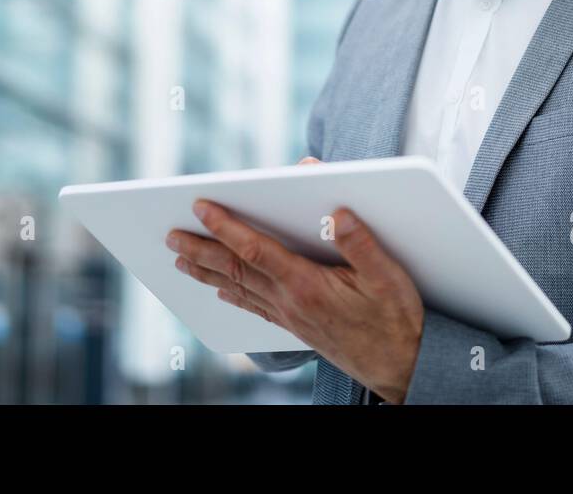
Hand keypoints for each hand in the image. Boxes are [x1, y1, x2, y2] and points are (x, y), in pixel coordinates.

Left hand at [165, 157, 423, 403]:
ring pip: (238, 289)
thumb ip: (361, 242)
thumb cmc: (396, 319)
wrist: (402, 366)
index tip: (201, 207)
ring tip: (181, 260)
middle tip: (171, 236)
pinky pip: (254, 306)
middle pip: (235, 270)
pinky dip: (232, 294)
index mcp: (308, 284)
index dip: (226, 226)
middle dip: (200, 250)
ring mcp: (290, 316)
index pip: (256, 249)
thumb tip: (339, 211)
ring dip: (207, 272)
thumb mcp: (389, 276)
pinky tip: (222, 291)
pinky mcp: (297, 326)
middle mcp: (291, 301)